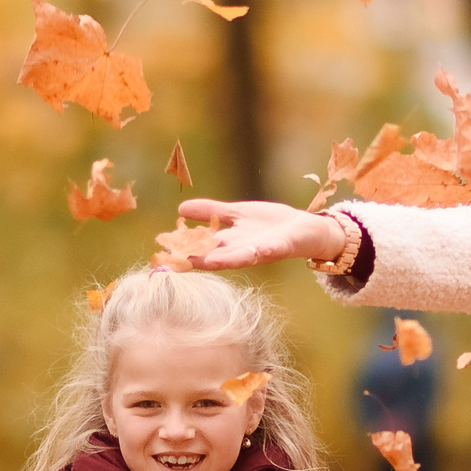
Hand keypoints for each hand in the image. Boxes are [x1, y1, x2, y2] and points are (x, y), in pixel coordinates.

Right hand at [174, 198, 347, 269]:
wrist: (307, 229)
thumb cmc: (272, 224)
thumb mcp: (237, 213)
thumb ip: (211, 212)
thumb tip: (180, 209)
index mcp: (231, 243)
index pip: (203, 248)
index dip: (184, 250)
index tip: (164, 252)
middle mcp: (242, 250)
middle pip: (217, 256)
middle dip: (198, 260)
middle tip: (176, 262)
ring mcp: (261, 250)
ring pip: (239, 257)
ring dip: (223, 260)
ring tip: (205, 261)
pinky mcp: (281, 246)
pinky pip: (269, 249)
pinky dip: (261, 249)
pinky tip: (254, 248)